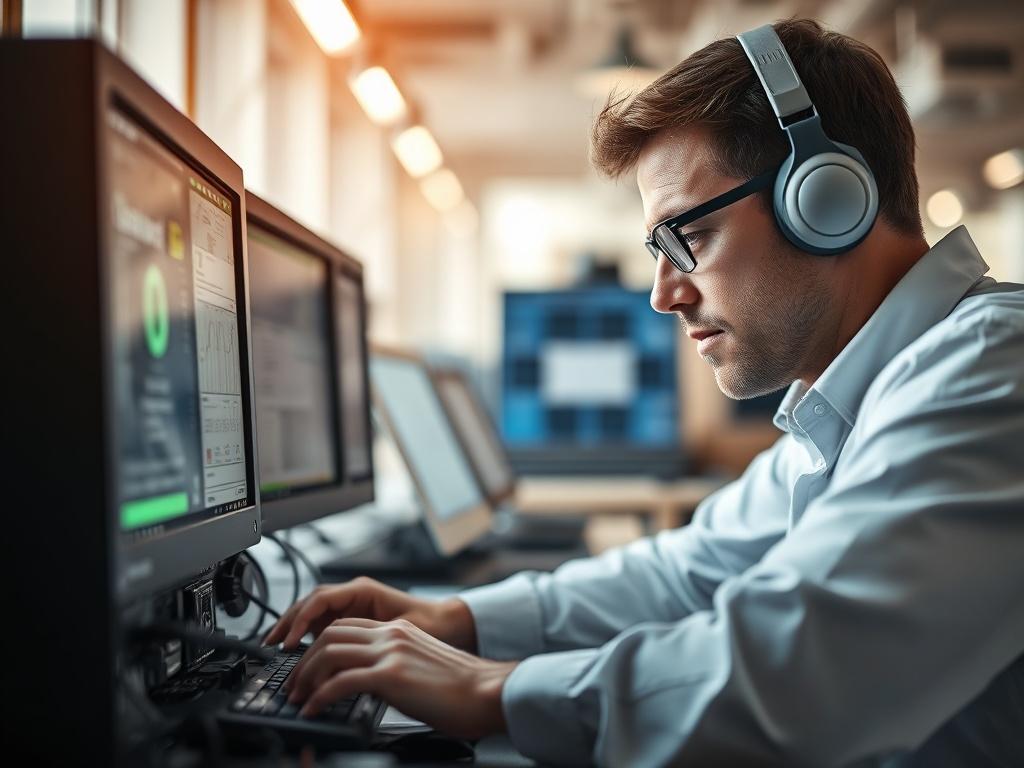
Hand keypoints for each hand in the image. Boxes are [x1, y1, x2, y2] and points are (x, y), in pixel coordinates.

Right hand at [262, 576, 476, 651]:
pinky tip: (293, 650)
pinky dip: (303, 635)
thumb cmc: (430, 623)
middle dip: (287, 621)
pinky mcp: (349, 621)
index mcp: (362, 590)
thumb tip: (344, 648)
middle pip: (309, 604)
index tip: (290, 640)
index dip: (302, 618)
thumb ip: (371, 634)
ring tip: (273, 645)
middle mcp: (353, 595)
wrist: (447, 626)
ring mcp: (349, 607)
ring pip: (310, 613)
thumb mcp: (399, 628)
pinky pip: (320, 624)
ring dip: (291, 627)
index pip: (321, 599)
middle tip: (270, 643)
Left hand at [285, 617, 516, 739]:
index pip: (346, 626)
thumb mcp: (421, 665)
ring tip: (298, 698)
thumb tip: (370, 685)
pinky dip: (319, 696)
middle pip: (330, 634)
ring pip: (329, 652)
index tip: (306, 668)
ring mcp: (390, 652)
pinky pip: (340, 682)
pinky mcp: (390, 676)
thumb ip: (394, 665)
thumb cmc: (462, 688)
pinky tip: (313, 709)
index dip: (319, 645)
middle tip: (293, 685)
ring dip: (305, 677)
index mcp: (398, 631)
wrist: (487, 692)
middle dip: (304, 660)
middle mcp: (391, 635)